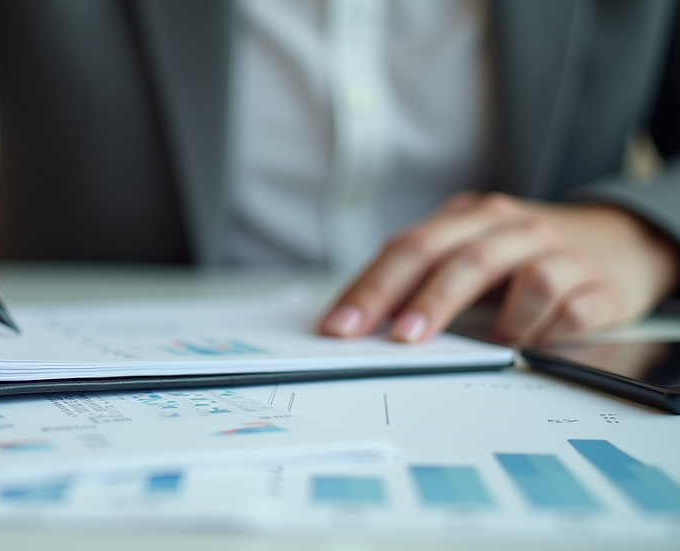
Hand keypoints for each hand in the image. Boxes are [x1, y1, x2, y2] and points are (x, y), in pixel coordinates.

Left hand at [320, 192, 679, 343]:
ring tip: (491, 343)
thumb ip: (420, 279)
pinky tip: (532, 339)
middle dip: (419, 300)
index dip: (371, 288)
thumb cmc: (522, 255)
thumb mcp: (469, 253)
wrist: (619, 240)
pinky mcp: (599, 284)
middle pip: (456, 256)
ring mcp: (558, 251)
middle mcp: (510, 226)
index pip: (408, 247)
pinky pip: (570, 308)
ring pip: (523, 277)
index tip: (340, 325)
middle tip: (397, 339)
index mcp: (467, 217)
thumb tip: (360, 321)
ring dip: (498, 320)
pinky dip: (545, 329)